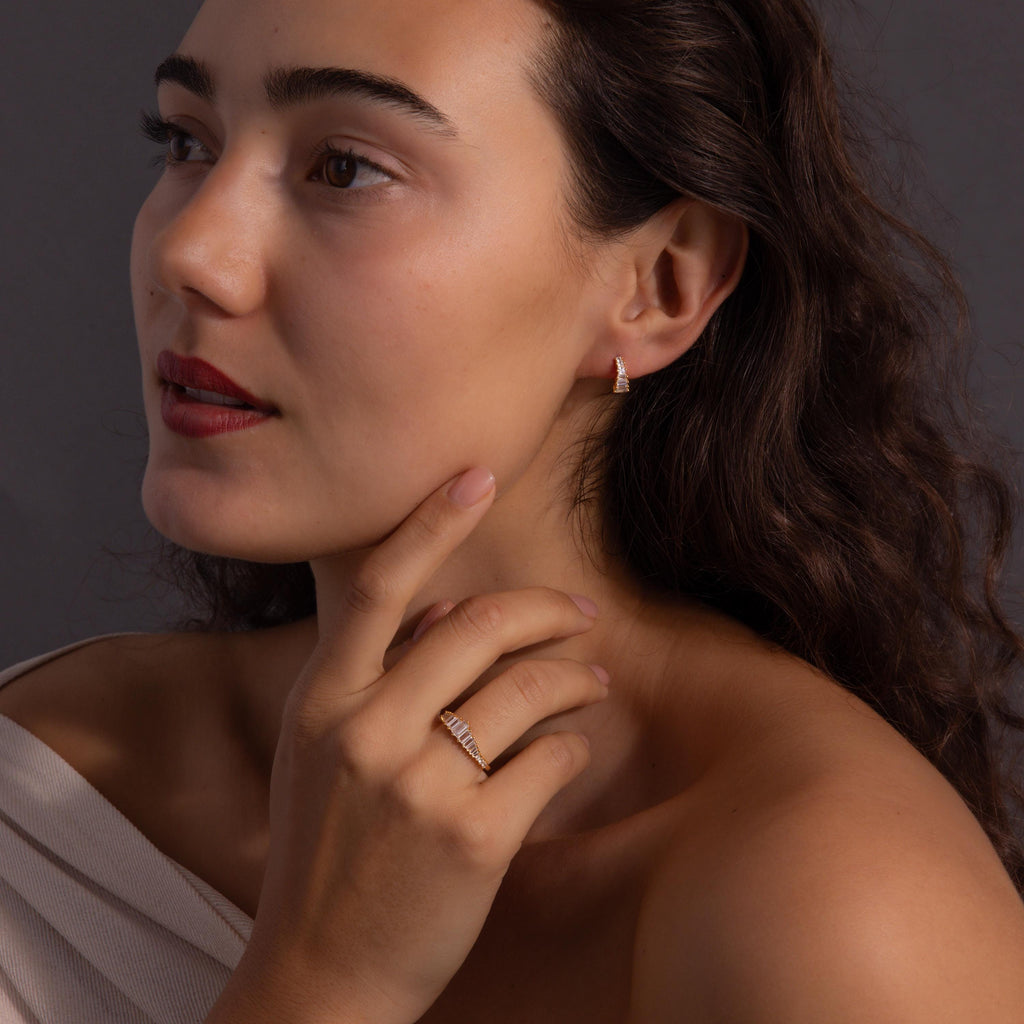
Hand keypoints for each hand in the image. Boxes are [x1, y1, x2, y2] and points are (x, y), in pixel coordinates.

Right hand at [208, 468, 608, 1023]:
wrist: (319, 974)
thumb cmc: (326, 852)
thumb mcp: (323, 753)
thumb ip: (377, 673)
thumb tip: (443, 603)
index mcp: (323, 700)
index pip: (380, 587)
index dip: (431, 522)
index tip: (476, 475)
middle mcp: (365, 730)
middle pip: (477, 626)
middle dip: (546, 609)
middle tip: (583, 613)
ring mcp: (418, 785)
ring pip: (526, 688)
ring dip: (576, 677)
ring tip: (595, 683)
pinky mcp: (473, 837)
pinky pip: (549, 758)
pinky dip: (571, 746)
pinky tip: (569, 750)